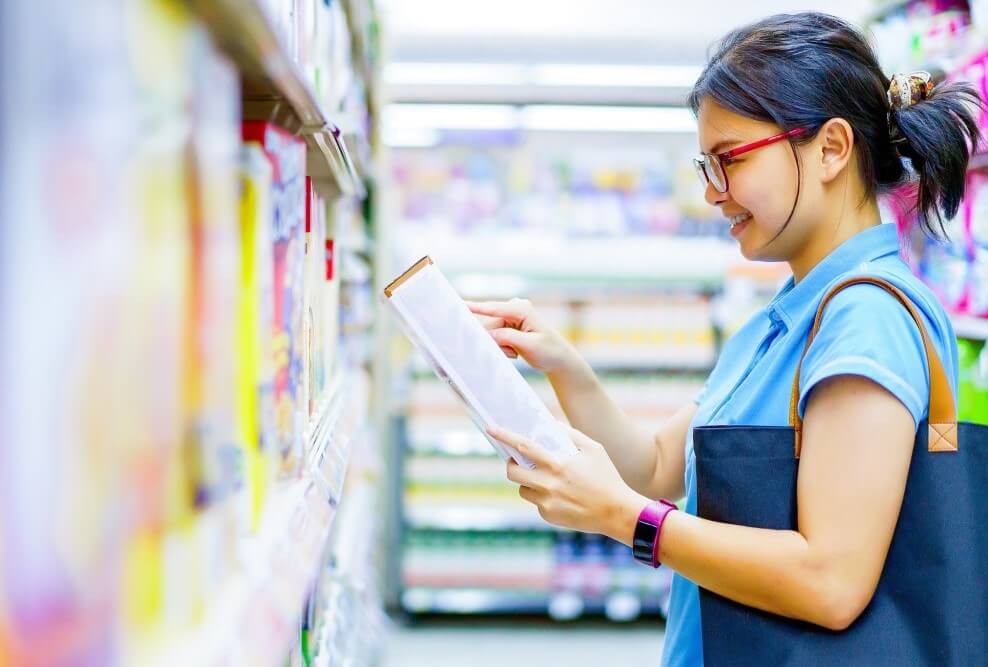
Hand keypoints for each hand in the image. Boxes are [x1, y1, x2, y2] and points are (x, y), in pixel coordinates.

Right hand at [466, 298, 577, 375]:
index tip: (459, 305)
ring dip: (500, 347)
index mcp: (522, 309)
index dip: (475, 308)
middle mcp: (514, 308)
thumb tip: (488, 334)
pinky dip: (502, 347)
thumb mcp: (530, 345)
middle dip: (496, 342)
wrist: (559, 359)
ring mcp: (510, 316)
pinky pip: (494, 337)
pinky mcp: (507, 325)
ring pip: (491, 334)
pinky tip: (514, 352)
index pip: (493, 308)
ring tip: (516, 353)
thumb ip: (508, 338)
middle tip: (512, 353)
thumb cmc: (549, 351)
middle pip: (490, 325)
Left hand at [486, 423, 648, 544]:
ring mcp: (547, 502)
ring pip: (523, 489)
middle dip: (511, 465)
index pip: (523, 447)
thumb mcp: (594, 450)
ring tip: (547, 479)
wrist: (616, 512)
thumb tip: (552, 426)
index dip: (505, 436)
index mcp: (558, 464)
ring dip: (528, 481)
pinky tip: (561, 496)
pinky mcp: (549, 516)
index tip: (490, 428)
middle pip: (512, 473)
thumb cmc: (607, 477)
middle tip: (518, 461)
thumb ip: (571, 435)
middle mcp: (548, 484)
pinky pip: (536, 502)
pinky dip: (543, 496)